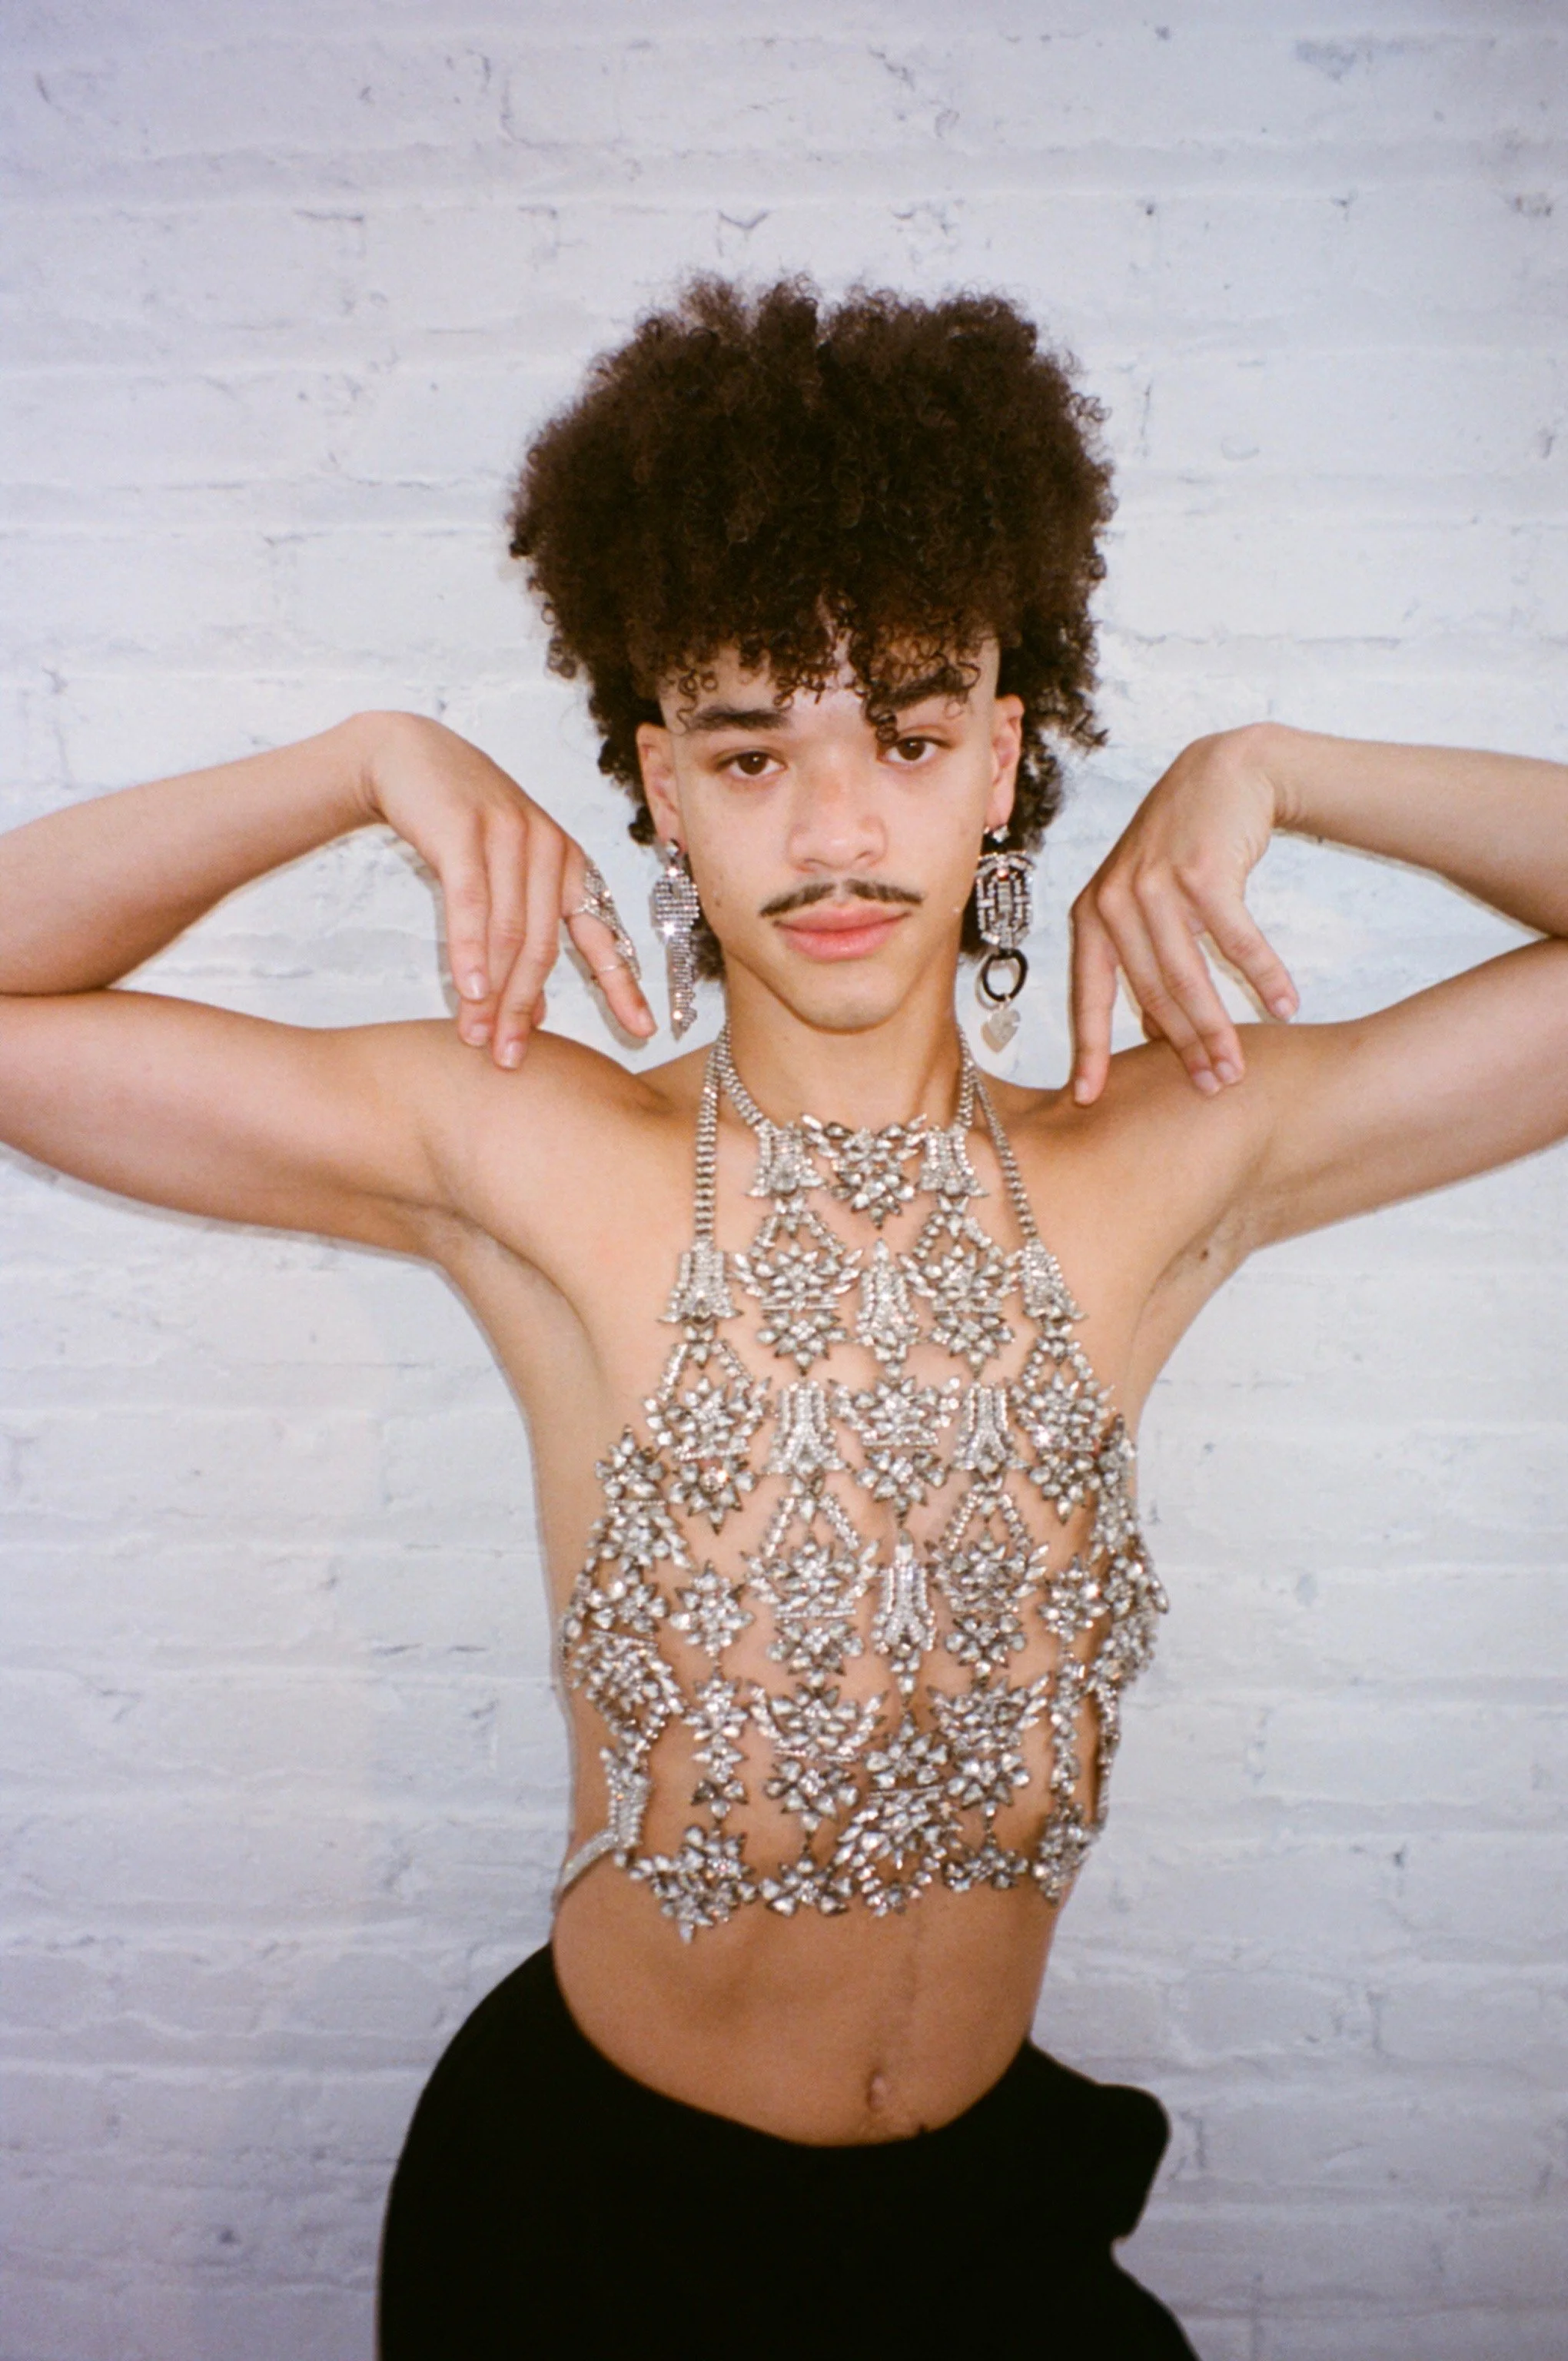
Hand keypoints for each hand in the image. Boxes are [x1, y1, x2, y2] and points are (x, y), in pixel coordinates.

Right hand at [360, 713, 655, 1067]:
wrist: (409, 759)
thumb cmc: (460, 827)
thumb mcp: (503, 880)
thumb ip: (523, 940)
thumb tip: (536, 1017)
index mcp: (572, 866)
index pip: (603, 935)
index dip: (622, 985)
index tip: (644, 1031)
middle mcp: (551, 849)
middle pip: (545, 947)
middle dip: (525, 1007)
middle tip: (508, 1057)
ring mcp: (511, 836)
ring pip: (507, 931)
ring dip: (492, 991)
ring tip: (476, 1037)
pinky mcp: (465, 829)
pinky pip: (471, 902)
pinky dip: (468, 950)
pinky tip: (465, 989)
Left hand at [1069, 724, 1299, 1104]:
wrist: (1222, 773)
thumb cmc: (1182, 849)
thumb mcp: (1143, 900)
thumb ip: (1138, 959)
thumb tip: (1151, 1033)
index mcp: (1091, 915)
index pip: (1087, 994)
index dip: (1088, 1049)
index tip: (1087, 1098)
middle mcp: (1114, 901)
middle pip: (1151, 995)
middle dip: (1182, 1049)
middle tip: (1210, 1088)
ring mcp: (1155, 885)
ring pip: (1189, 977)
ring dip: (1218, 1027)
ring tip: (1239, 1067)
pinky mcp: (1202, 872)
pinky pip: (1236, 941)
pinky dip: (1264, 975)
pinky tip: (1285, 1005)